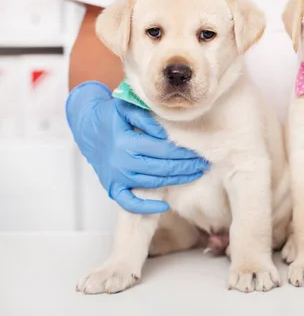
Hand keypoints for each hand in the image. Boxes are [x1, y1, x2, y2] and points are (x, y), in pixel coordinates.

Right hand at [66, 81, 208, 213]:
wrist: (87, 127)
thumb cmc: (111, 116)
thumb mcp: (125, 108)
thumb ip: (144, 117)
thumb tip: (162, 133)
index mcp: (126, 142)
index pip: (162, 150)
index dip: (183, 153)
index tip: (199, 152)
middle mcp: (122, 161)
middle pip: (162, 168)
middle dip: (186, 167)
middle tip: (204, 165)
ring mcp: (117, 176)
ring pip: (153, 182)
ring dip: (176, 180)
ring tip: (195, 174)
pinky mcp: (112, 186)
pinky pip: (128, 202)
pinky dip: (145, 207)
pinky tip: (164, 205)